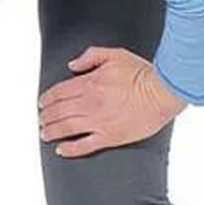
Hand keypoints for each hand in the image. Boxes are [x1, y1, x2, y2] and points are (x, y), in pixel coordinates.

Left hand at [38, 46, 186, 157]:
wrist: (162, 92)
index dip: (47, 99)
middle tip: (41, 119)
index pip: (59, 92)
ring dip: (52, 131)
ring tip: (44, 133)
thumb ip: (90, 57)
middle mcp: (90, 104)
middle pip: (59, 111)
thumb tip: (72, 66)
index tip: (42, 103)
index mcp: (89, 84)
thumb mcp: (114, 54)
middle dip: (46, 116)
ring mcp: (99, 122)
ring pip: (66, 128)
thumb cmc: (142, 73)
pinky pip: (84, 145)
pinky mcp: (110, 137)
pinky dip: (70, 149)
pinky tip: (61, 150)